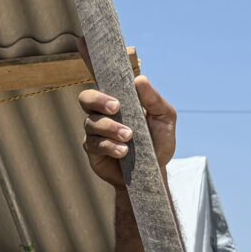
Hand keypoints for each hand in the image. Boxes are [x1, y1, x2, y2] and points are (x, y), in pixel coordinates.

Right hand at [79, 74, 177, 188]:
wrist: (155, 172)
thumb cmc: (158, 142)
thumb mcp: (164, 118)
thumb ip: (154, 100)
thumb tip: (140, 80)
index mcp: (117, 102)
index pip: (102, 86)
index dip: (101, 88)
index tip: (117, 99)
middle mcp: (102, 114)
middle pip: (86, 99)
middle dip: (98, 101)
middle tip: (116, 109)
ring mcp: (95, 133)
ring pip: (91, 123)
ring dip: (110, 128)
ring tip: (128, 136)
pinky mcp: (93, 151)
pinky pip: (94, 144)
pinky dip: (109, 146)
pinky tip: (123, 151)